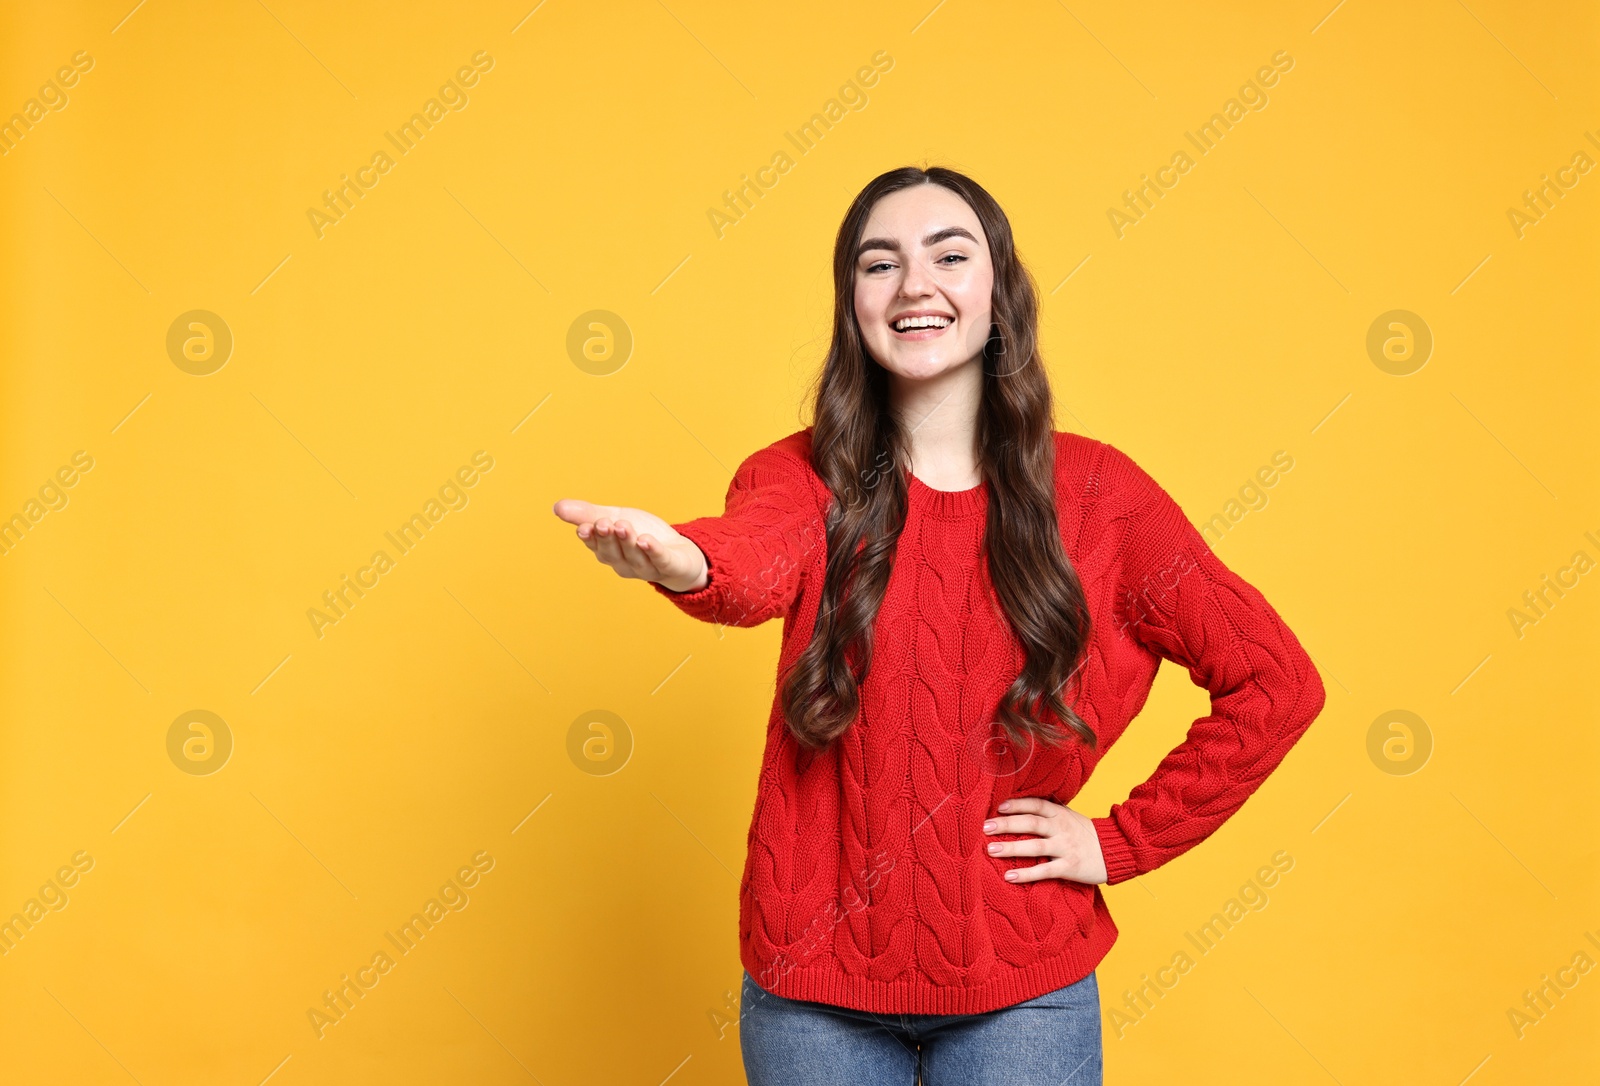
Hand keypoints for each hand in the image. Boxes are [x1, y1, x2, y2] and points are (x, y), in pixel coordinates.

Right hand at [551, 499, 708, 592]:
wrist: (679, 553)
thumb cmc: (641, 534)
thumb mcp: (614, 518)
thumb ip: (588, 514)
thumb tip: (556, 507)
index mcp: (609, 553)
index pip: (596, 546)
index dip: (590, 538)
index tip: (584, 527)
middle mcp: (625, 564)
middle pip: (613, 554)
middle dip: (607, 539)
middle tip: (604, 523)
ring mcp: (648, 567)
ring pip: (635, 556)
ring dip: (627, 541)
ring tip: (623, 525)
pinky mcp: (670, 566)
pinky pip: (660, 560)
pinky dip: (653, 551)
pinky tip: (646, 540)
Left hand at [982, 797, 1107, 884]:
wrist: (1115, 850)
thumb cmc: (1085, 833)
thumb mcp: (1068, 817)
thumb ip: (1047, 813)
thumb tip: (1017, 808)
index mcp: (1060, 813)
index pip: (1036, 805)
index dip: (1016, 804)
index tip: (997, 806)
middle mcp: (1062, 828)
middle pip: (1031, 823)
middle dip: (1006, 824)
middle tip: (984, 827)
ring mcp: (1066, 847)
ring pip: (1035, 846)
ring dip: (1011, 848)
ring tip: (990, 850)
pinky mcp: (1069, 866)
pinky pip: (1045, 870)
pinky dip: (1026, 874)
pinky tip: (1009, 876)